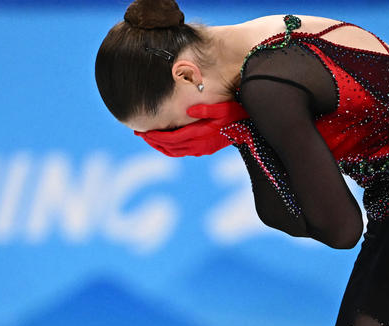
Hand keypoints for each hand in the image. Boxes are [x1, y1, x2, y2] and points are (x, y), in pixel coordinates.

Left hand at [133, 101, 249, 156]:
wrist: (249, 129)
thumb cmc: (236, 115)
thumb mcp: (223, 108)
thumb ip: (206, 109)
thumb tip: (190, 110)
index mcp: (200, 135)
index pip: (171, 138)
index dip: (155, 136)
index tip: (143, 131)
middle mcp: (198, 146)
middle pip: (169, 147)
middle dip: (153, 141)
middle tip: (139, 134)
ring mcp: (201, 150)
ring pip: (174, 152)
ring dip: (159, 146)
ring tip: (148, 138)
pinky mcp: (203, 151)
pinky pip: (181, 152)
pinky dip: (169, 148)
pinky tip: (164, 142)